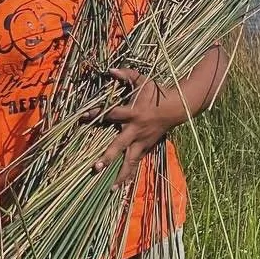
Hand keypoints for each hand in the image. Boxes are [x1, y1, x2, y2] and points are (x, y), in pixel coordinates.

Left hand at [92, 67, 175, 182]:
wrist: (177, 107)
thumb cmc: (157, 93)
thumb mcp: (143, 80)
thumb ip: (126, 75)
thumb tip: (110, 70)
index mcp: (133, 113)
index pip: (111, 115)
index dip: (97, 115)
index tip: (83, 118)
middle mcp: (135, 130)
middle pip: (119, 145)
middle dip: (108, 156)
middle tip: (96, 167)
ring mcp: (141, 141)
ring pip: (130, 160)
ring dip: (121, 174)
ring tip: (111, 189)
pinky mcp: (146, 147)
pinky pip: (136, 163)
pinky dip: (129, 175)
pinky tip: (121, 187)